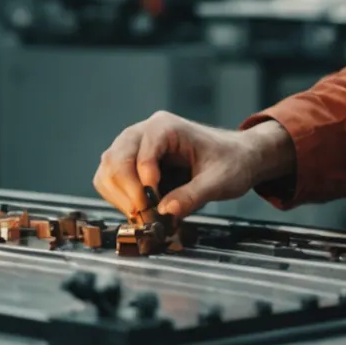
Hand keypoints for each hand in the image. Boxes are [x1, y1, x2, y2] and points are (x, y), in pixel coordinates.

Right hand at [93, 113, 293, 218]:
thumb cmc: (231, 162)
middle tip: (146, 217)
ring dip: (120, 197)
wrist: (237, 158)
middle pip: (116, 159)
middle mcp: (144, 132)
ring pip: (108, 170)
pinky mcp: (132, 163)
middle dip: (128, 192)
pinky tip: (139, 210)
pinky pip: (111, 179)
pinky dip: (119, 198)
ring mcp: (134, 146)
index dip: (144, 182)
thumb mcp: (219, 181)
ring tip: (143, 216)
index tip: (156, 206)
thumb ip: (193, 195)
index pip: (141, 152)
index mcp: (165, 127)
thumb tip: (166, 212)